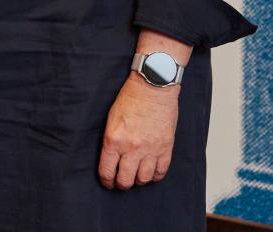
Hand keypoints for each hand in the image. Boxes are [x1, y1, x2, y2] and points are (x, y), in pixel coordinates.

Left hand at [98, 74, 178, 188]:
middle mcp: (131, 148)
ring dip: (138, 180)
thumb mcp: (111, 119)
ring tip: (135, 175)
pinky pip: (161, 172)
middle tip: (121, 181)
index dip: (106, 181)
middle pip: (125, 180)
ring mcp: (150, 150)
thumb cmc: (130, 99)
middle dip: (121, 184)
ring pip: (143, 179)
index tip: (107, 182)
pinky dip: (155, 176)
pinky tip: (151, 172)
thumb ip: (110, 140)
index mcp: (114, 140)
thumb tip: (110, 158)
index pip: (107, 171)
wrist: (152, 87)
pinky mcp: (166, 148)